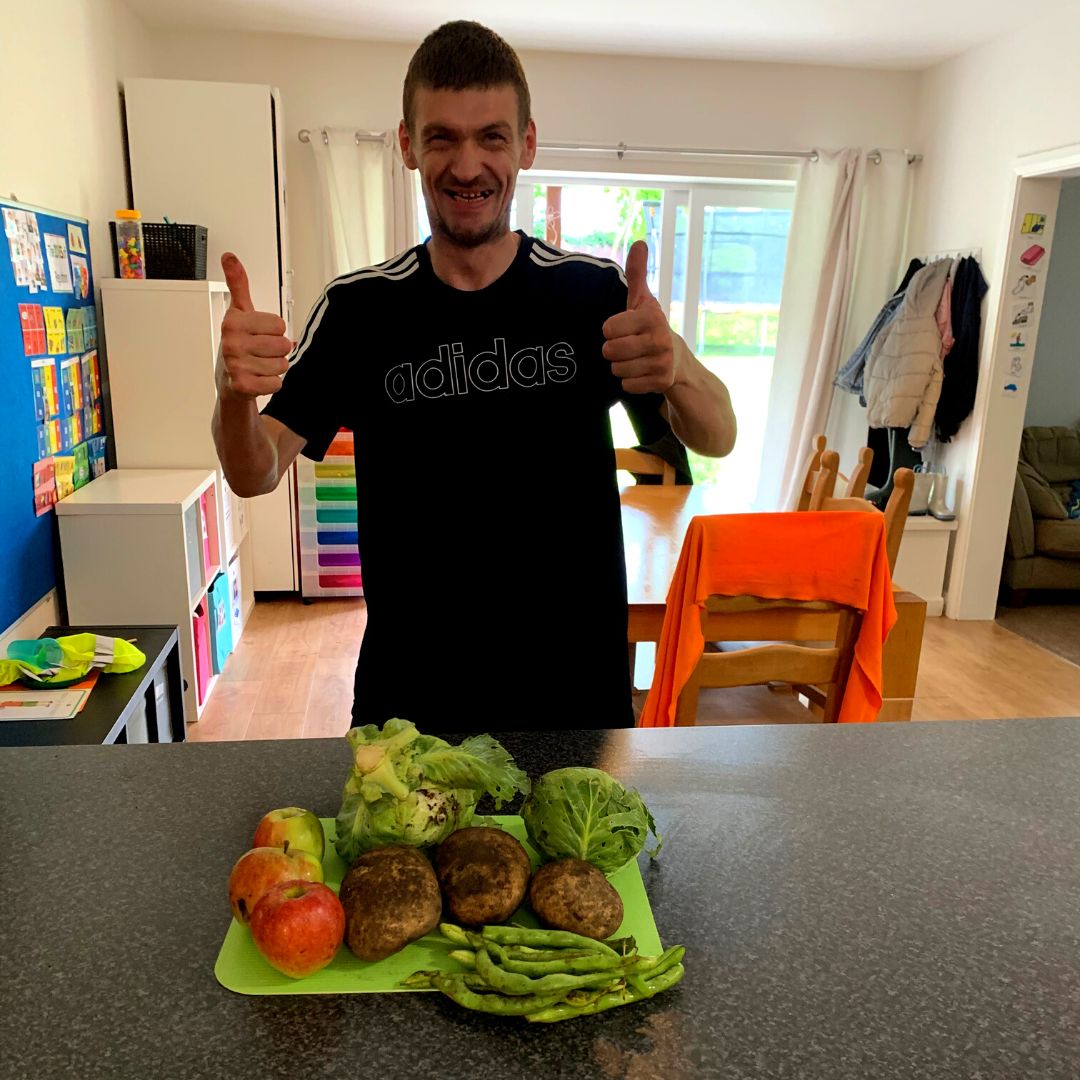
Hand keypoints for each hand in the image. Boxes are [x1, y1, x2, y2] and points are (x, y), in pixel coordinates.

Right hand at [218, 253, 292, 398]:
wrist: (227, 379)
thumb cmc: (238, 344)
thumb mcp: (239, 312)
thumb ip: (238, 284)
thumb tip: (229, 257)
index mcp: (234, 322)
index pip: (279, 324)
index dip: (274, 331)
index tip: (259, 334)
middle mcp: (232, 343)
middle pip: (283, 345)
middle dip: (277, 350)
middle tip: (260, 352)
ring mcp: (236, 365)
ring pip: (282, 364)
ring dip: (275, 367)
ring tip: (259, 365)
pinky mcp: (243, 386)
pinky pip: (277, 383)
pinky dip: (272, 384)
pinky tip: (258, 379)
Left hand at [602, 240, 677, 393]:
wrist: (677, 361)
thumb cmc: (650, 327)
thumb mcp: (642, 301)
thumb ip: (637, 274)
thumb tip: (639, 242)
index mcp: (651, 317)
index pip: (608, 328)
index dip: (610, 330)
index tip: (621, 329)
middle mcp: (660, 339)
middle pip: (611, 351)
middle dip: (613, 351)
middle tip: (625, 347)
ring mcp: (662, 362)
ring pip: (617, 370)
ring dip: (620, 367)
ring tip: (633, 360)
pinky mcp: (661, 382)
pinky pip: (626, 386)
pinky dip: (629, 382)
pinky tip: (640, 373)